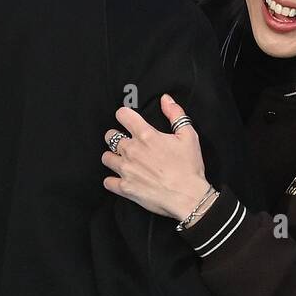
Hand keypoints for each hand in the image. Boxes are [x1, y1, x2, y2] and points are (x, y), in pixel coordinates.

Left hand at [101, 94, 209, 220]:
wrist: (187, 196)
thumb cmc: (189, 167)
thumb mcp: (188, 136)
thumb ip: (176, 114)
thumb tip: (165, 99)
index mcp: (146, 135)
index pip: (122, 115)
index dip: (124, 115)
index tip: (127, 120)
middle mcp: (132, 150)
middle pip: (110, 136)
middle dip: (115, 137)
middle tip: (125, 143)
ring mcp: (126, 169)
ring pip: (106, 157)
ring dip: (112, 158)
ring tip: (122, 161)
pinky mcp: (125, 187)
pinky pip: (107, 182)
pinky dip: (112, 180)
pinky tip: (120, 179)